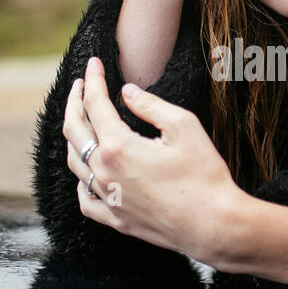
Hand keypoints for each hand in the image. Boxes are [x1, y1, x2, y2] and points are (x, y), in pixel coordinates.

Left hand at [61, 56, 241, 262]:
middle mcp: (105, 173)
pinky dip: (81, 180)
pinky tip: (89, 171)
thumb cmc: (204, 175)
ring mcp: (108, 199)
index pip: (94, 104)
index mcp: (118, 147)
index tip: (94, 64)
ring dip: (74, 136)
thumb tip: (127, 93)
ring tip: (81, 121)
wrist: (214, 225)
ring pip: (75, 162)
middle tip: (80, 84)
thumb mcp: (184, 127)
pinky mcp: (116, 219)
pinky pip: (85, 198)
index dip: (92, 79)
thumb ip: (150, 105)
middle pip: (74, 130)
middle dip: (74, 101)